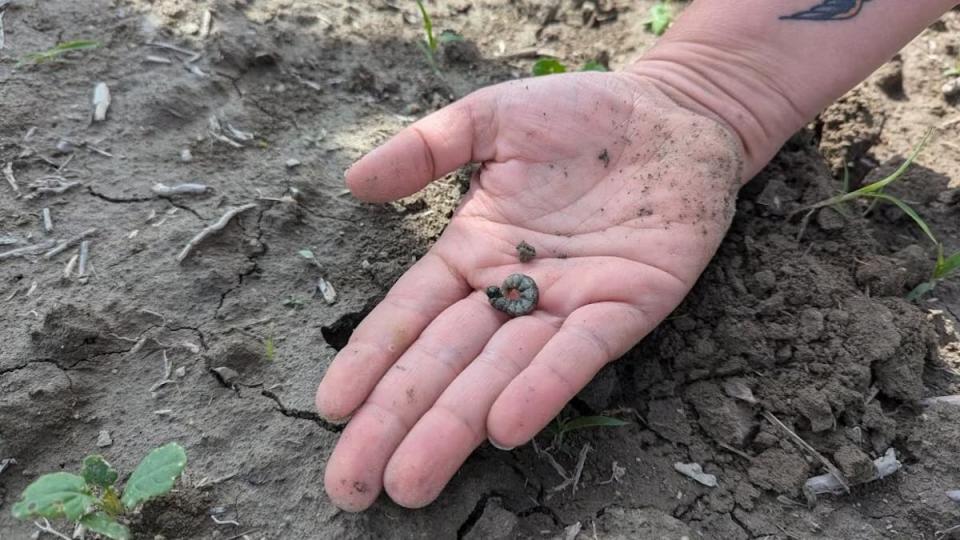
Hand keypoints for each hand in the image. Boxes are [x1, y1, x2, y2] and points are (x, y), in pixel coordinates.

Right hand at [315, 71, 742, 510]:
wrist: (675, 116)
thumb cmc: (581, 116)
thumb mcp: (490, 118)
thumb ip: (424, 148)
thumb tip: (353, 184)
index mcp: (472, 251)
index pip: (409, 316)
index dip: (371, 362)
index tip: (331, 408)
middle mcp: (511, 290)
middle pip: (443, 364)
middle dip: (396, 423)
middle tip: (350, 485)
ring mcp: (566, 304)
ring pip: (500, 375)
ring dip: (454, 428)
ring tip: (410, 481)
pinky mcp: (625, 307)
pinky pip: (577, 354)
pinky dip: (541, 389)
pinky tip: (502, 429)